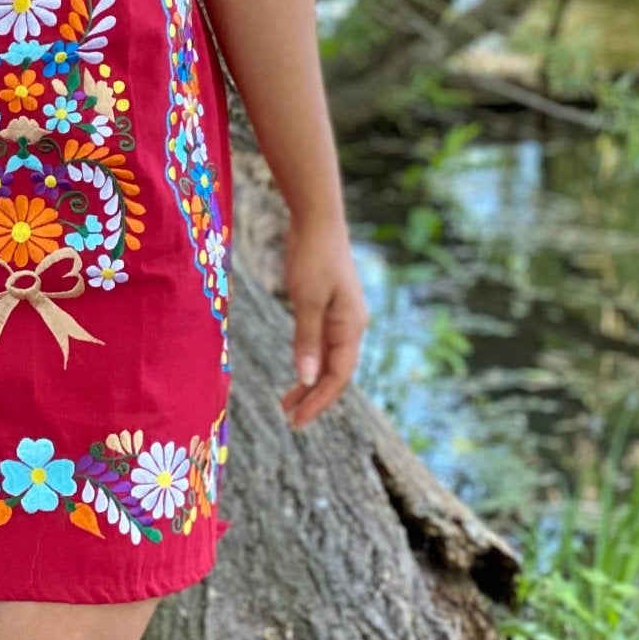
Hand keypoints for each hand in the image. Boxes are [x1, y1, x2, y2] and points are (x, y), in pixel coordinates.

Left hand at [278, 211, 367, 430]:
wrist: (317, 219)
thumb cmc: (313, 256)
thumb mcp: (307, 299)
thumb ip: (307, 339)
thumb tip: (307, 379)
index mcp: (351, 326)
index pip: (338, 376)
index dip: (319, 401)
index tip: (298, 420)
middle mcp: (351, 326)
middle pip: (336, 372)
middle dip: (314, 398)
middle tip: (290, 420)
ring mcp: (341, 317)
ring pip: (328, 359)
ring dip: (309, 382)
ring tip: (287, 403)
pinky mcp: (329, 307)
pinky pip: (321, 344)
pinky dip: (308, 360)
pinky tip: (298, 370)